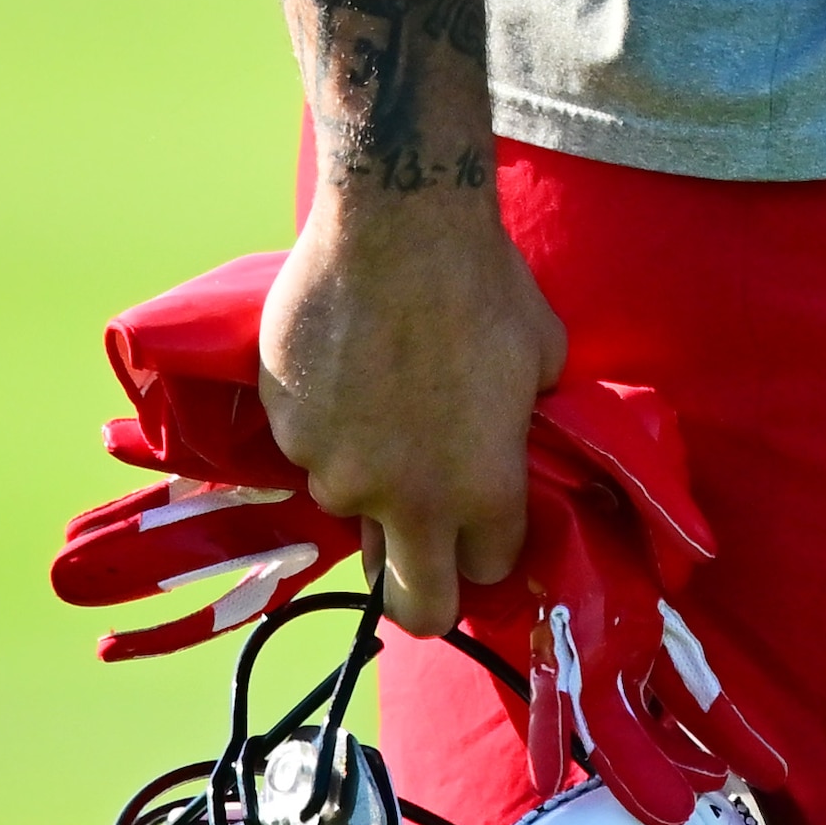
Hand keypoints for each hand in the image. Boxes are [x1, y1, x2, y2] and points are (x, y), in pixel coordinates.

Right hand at [256, 184, 566, 635]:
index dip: (490, 549)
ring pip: (351, 505)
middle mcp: (403, 501)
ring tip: (384, 396)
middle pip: (413, 602)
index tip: (486, 529)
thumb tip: (515, 431)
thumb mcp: (542, 356)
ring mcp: (332, 470)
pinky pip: (309, 446)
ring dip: (369, 475)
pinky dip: (327, 422)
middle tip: (425, 554)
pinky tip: (346, 363)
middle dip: (424, 594)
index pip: (488, 569)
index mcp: (480, 491)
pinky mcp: (284, 430)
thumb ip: (524, 419)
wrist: (395, 222)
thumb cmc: (484, 283)